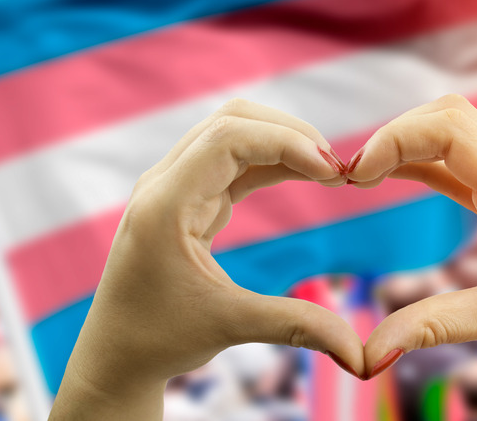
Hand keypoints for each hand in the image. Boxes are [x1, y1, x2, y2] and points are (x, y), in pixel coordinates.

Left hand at [50, 99, 364, 419]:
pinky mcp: (188, 198)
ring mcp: (174, 187)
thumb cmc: (159, 339)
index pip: (228, 138)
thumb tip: (360, 353)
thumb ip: (297, 326)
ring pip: (234, 135)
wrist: (116, 354)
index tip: (333, 172)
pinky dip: (272, 162)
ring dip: (283, 144)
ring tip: (329, 172)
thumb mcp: (230, 327)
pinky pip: (234, 162)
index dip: (287, 143)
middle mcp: (165, 184)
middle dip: (290, 134)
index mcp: (165, 204)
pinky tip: (305, 174)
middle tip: (337, 169)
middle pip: (232, 121)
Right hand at [348, 95, 476, 418]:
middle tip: (354, 175)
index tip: (358, 178)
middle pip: (451, 116)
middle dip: (396, 133)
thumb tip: (367, 356)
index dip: (397, 139)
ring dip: (408, 143)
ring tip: (364, 176)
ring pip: (456, 133)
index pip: (453, 130)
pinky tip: (394, 175)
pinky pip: (461, 163)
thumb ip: (432, 327)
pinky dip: (423, 162)